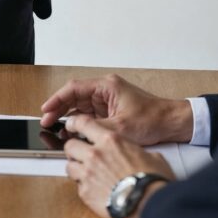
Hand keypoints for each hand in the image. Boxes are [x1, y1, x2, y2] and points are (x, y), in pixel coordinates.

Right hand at [40, 73, 193, 144]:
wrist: (171, 123)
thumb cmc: (152, 119)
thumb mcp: (120, 128)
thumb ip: (94, 128)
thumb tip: (73, 131)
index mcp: (106, 86)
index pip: (74, 89)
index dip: (57, 99)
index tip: (46, 110)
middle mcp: (105, 90)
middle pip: (75, 96)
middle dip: (60, 108)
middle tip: (46, 121)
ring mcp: (108, 100)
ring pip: (81, 106)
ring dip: (68, 116)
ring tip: (55, 127)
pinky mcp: (111, 111)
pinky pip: (90, 114)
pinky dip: (80, 121)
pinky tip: (72, 131)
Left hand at [64, 114, 173, 217]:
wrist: (148, 204)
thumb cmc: (152, 180)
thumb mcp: (150, 155)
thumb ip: (134, 150)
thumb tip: (136, 154)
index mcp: (110, 140)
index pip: (82, 123)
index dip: (75, 124)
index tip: (74, 127)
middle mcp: (95, 154)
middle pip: (70, 145)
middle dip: (74, 149)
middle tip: (81, 154)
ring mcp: (88, 173)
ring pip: (69, 166)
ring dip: (76, 169)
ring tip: (86, 174)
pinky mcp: (86, 193)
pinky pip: (77, 187)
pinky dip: (84, 187)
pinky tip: (95, 190)